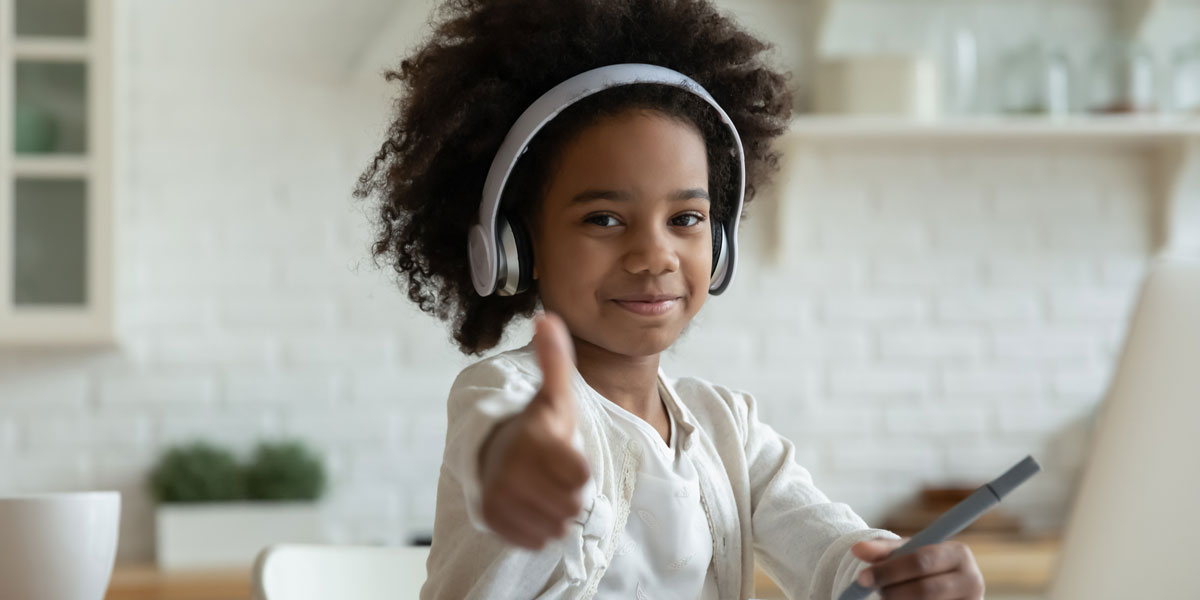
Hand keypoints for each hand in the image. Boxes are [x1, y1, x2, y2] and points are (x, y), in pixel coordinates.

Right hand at [478, 312, 590, 549]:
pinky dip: (539, 528)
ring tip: (544, 489)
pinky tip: (531, 505)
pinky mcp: (492, 520)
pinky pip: (537, 540)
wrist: (491, 454)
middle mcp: (511, 470)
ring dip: (556, 512)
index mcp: (533, 439)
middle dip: (570, 493)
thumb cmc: (535, 426)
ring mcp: (499, 497)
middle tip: (554, 475)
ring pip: (557, 526)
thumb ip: (556, 360)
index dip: (580, 471)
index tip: (565, 456)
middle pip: (572, 506)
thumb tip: (546, 318)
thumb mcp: (552, 395)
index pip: (581, 477)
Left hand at [851, 538, 984, 599]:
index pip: (921, 561)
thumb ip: (882, 550)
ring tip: (889, 597)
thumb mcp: (905, 553)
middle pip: (925, 590)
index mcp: (959, 553)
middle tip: (875, 593)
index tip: (862, 578)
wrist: (948, 589)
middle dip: (892, 592)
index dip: (890, 570)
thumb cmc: (922, 567)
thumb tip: (857, 549)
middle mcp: (973, 580)